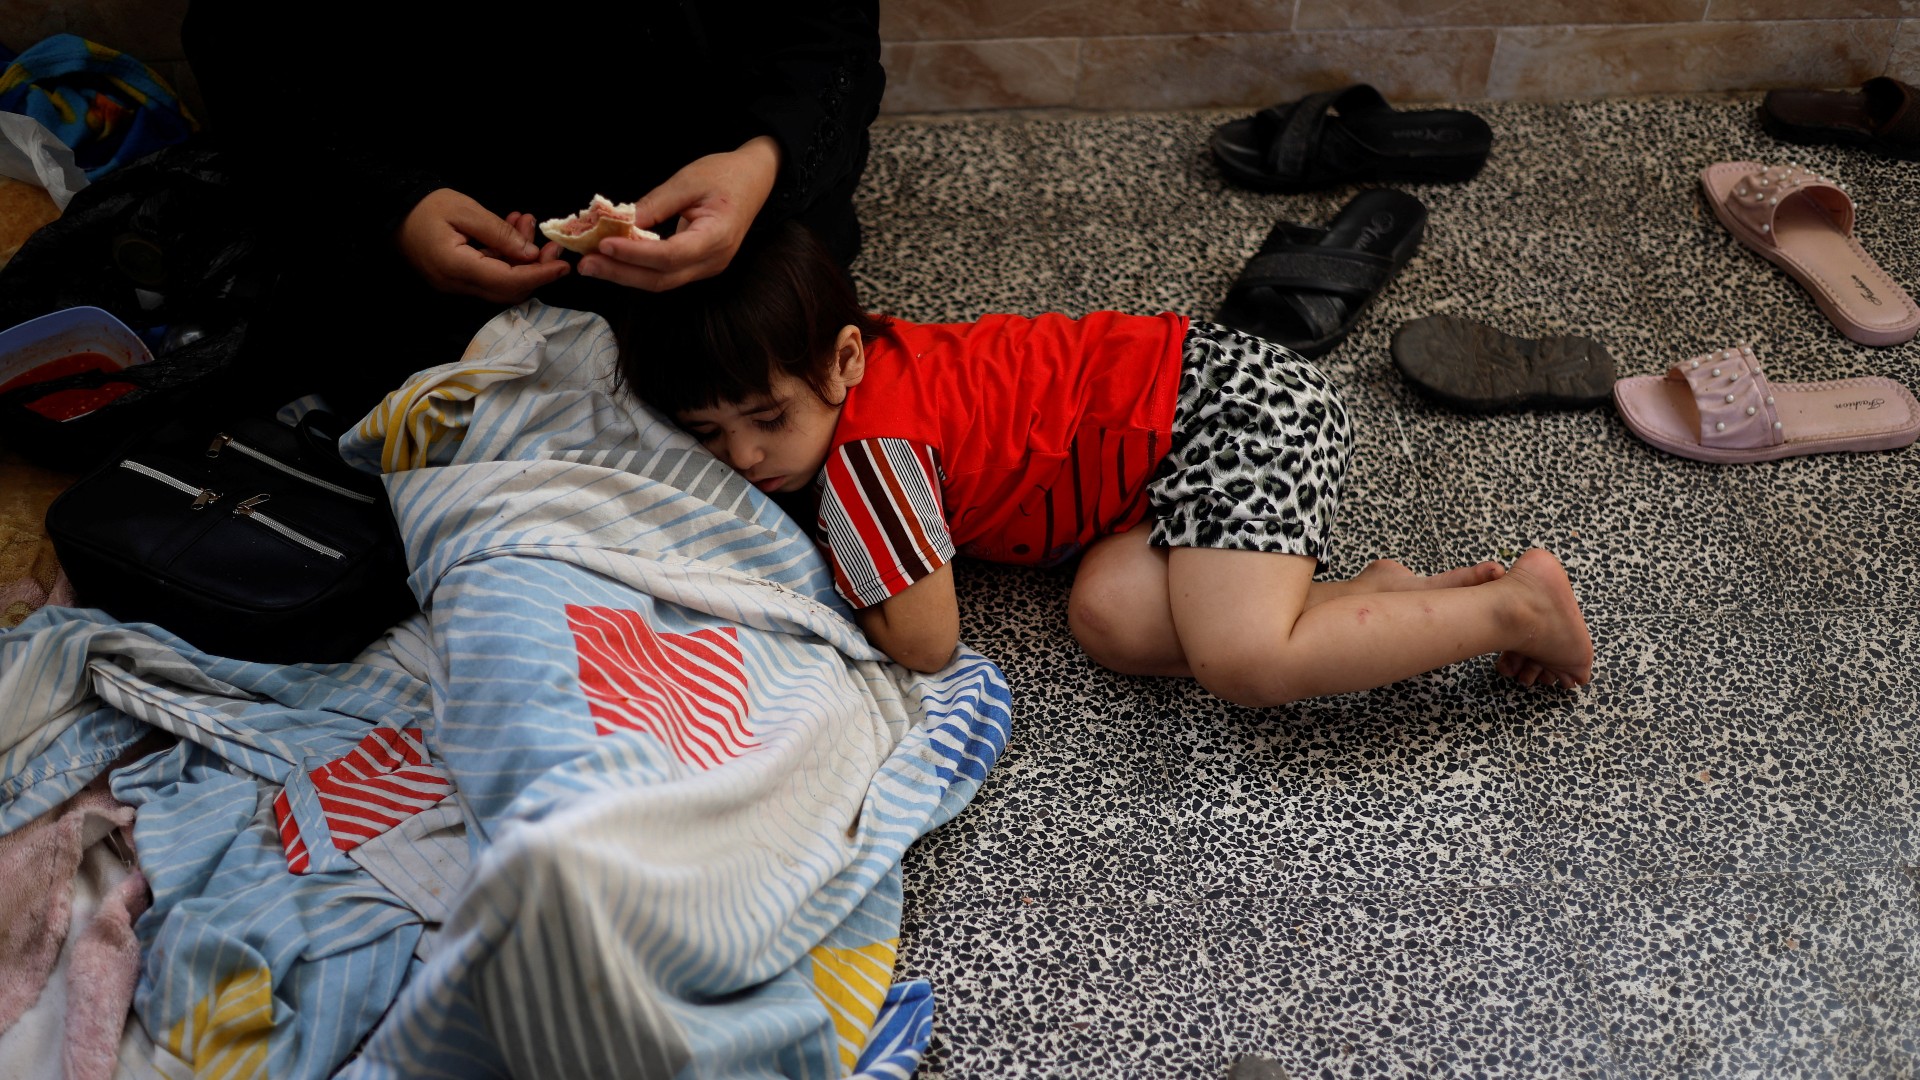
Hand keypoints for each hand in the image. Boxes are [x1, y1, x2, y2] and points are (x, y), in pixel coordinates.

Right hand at [396, 188, 569, 303]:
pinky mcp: (457, 279)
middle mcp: (457, 284)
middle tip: (552, 245)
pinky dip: (505, 256)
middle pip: (508, 289)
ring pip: (501, 282)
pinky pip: (489, 275)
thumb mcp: (465, 210)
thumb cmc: (425, 206)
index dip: (539, 275)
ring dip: (520, 258)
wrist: (391, 212)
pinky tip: (511, 229)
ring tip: (526, 223)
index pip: (508, 282)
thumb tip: (531, 254)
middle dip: (536, 269)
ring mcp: (456, 285)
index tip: (563, 265)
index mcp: (457, 267)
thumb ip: (499, 233)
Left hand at [580, 135, 781, 291]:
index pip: (670, 256)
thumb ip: (654, 204)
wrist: (754, 180)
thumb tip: (618, 223)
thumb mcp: (688, 181)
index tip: (604, 245)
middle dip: (621, 274)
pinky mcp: (697, 265)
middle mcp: (713, 261)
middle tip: (586, 264)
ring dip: (625, 275)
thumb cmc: (725, 175)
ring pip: (660, 281)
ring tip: (592, 265)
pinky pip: (664, 273)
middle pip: (661, 279)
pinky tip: (614, 260)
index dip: (635, 254)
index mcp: (717, 237)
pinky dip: (637, 268)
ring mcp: (706, 267)